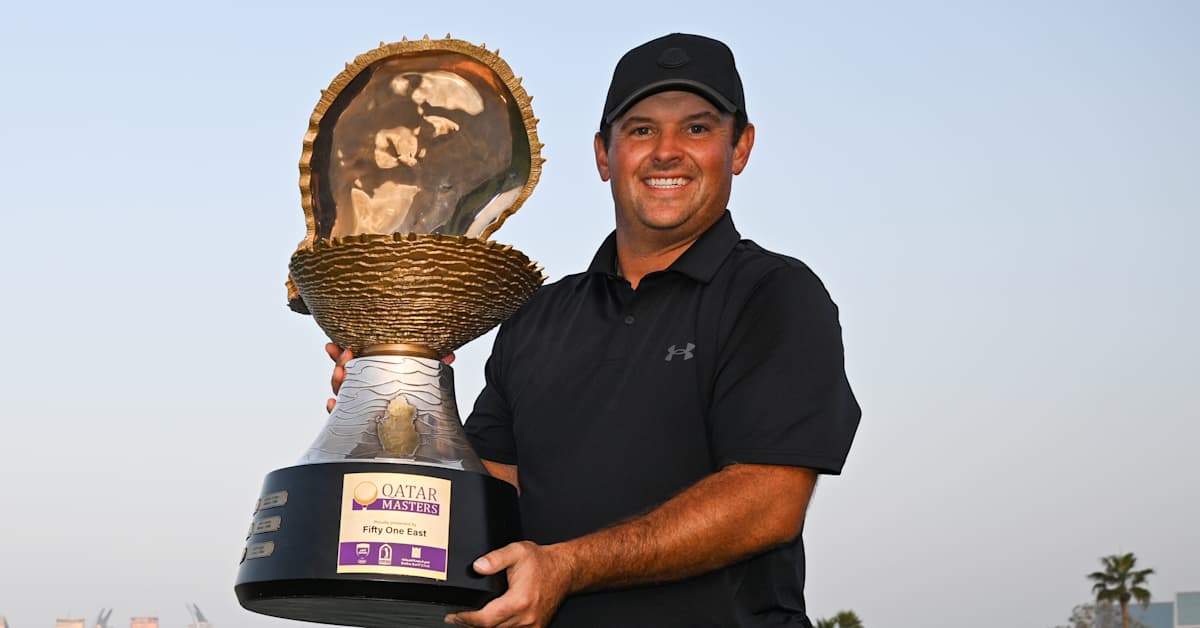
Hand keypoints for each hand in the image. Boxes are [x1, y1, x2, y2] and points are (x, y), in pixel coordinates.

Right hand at [325, 343, 456, 412]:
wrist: (426, 432)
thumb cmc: (419, 402)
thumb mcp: (425, 380)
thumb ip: (434, 366)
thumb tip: (449, 355)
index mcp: (377, 376)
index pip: (356, 362)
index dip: (341, 353)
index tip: (334, 344)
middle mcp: (366, 390)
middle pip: (345, 375)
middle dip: (340, 363)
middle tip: (346, 355)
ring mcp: (362, 406)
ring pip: (343, 392)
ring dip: (338, 381)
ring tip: (341, 372)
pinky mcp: (362, 423)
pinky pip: (342, 416)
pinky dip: (334, 409)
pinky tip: (333, 403)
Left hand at [444, 541, 574, 627]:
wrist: (565, 570)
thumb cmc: (542, 562)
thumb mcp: (517, 551)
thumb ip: (495, 558)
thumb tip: (477, 566)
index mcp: (519, 600)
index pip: (485, 619)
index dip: (466, 619)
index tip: (454, 615)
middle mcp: (526, 617)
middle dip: (471, 624)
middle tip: (457, 617)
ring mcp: (532, 626)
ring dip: (486, 627)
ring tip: (473, 618)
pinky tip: (492, 621)